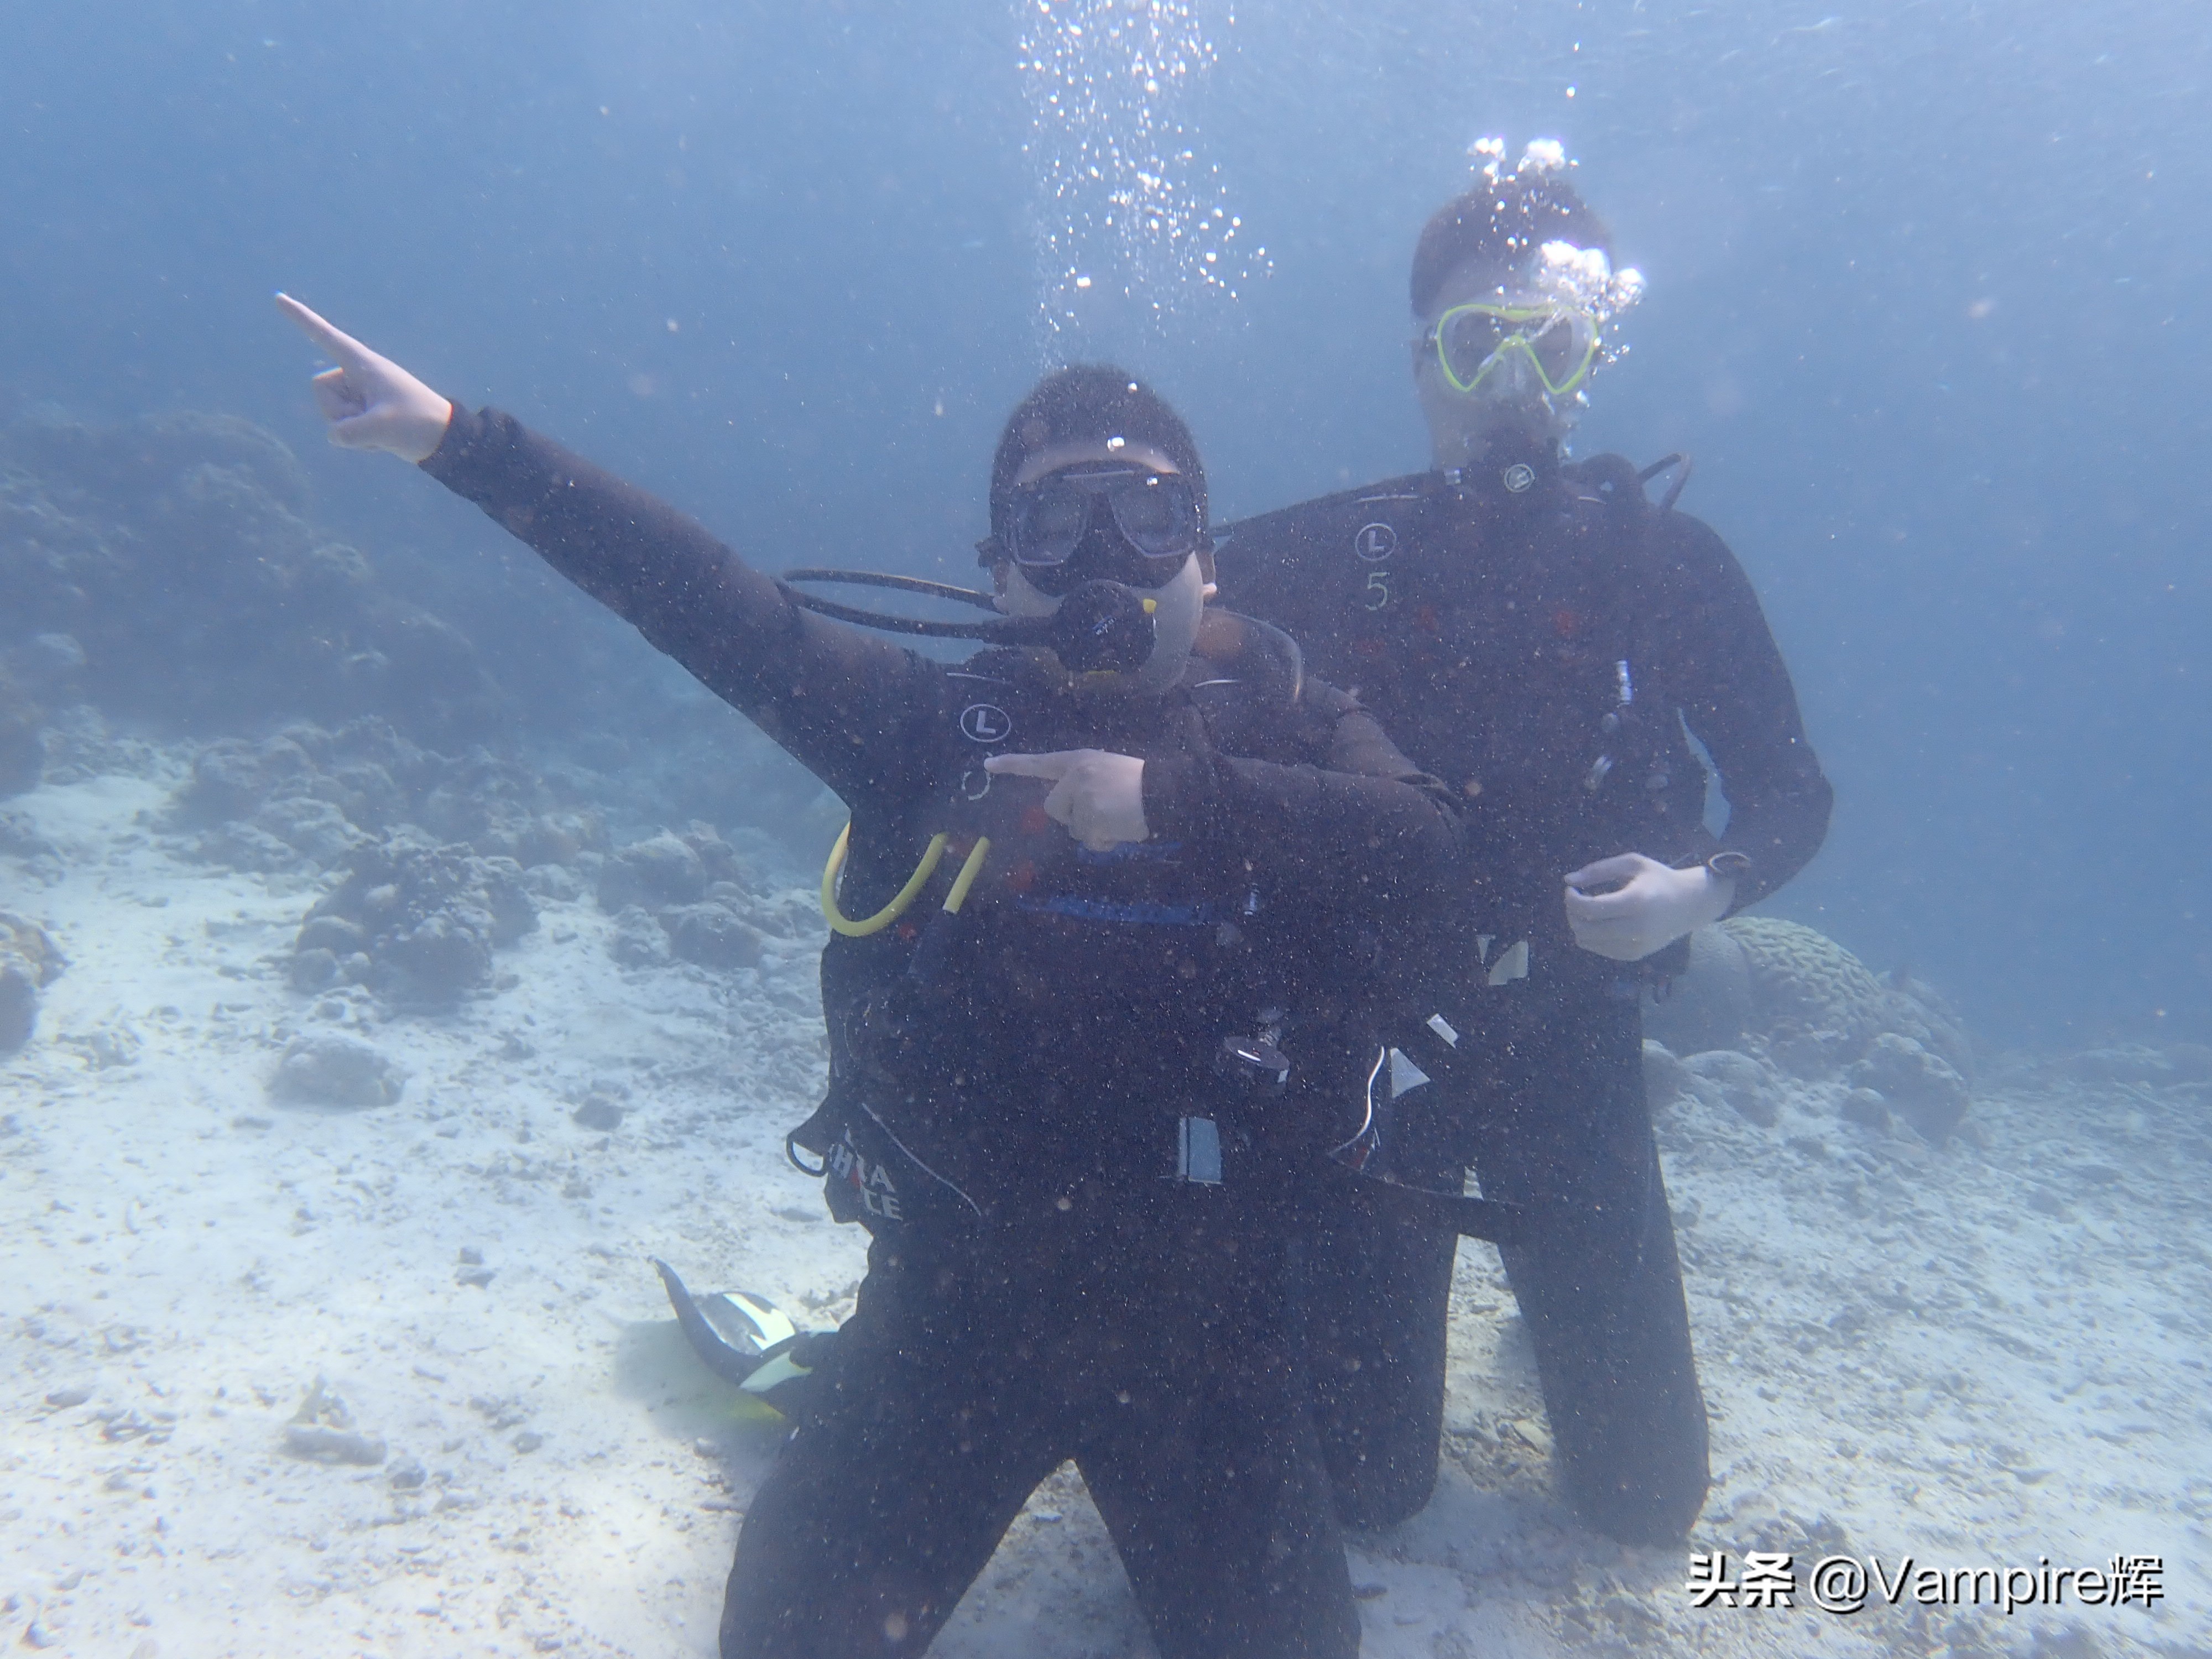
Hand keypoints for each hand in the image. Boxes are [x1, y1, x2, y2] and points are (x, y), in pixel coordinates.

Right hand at [274, 293, 452, 461]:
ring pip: (330, 414)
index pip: (325, 336)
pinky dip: (360, 440)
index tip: (278, 298)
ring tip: (383, 429)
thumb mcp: (382, 429)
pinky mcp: (364, 414)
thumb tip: (334, 435)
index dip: (300, 318)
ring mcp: (360, 395)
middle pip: (319, 390)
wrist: (446, 440)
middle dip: (339, 412)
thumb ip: (348, 433)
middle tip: (374, 420)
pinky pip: (343, 429)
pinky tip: (383, 440)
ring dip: (352, 429)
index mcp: (363, 363)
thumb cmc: (419, 424)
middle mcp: (357, 375)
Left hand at [984, 749, 1148, 851]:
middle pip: (1054, 808)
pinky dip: (1104, 842)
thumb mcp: (1108, 771)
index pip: (1040, 762)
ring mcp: (1082, 796)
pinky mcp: (1092, 816)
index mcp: (1080, 760)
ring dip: (1093, 831)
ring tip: (1118, 818)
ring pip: (1073, 828)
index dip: (1013, 765)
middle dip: (1075, 817)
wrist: (1169, 792)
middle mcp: (1076, 775)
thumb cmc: (1142, 784)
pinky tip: (1122, 829)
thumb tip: (1070, 811)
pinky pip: (1089, 841)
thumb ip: (1083, 783)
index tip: (987, 765)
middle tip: (1105, 812)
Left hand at [1563, 852, 1734, 961]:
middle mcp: (1636, 928)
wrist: (1691, 904)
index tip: (1571, 889)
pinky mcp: (1635, 955)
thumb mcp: (1633, 863)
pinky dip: (1592, 936)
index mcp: (1636, 901)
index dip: (1572, 899)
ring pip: (1587, 942)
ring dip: (1579, 925)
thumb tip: (1567, 879)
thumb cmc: (1659, 879)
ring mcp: (1636, 945)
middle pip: (1584, 928)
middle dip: (1572, 912)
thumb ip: (1599, 869)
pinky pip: (1599, 949)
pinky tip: (1601, 922)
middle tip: (1577, 899)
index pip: (1589, 908)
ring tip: (1589, 910)